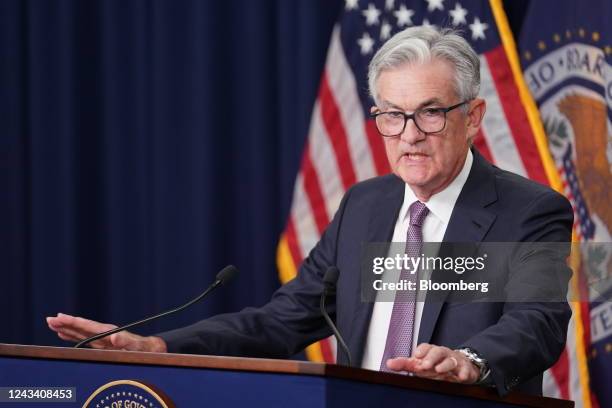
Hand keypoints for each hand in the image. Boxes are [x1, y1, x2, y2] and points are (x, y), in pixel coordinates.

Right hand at [46, 313, 166, 352]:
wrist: (149, 348)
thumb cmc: (142, 348)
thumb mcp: (135, 345)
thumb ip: (125, 341)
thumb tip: (114, 336)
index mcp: (108, 332)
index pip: (87, 325)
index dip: (73, 322)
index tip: (60, 317)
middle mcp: (103, 333)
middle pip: (80, 327)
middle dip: (65, 323)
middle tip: (49, 319)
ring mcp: (101, 338)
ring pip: (80, 331)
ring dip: (66, 328)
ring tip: (52, 324)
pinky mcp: (101, 343)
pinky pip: (83, 338)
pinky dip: (72, 335)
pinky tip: (63, 334)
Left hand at [385, 343, 479, 382]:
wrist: (460, 366)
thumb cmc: (437, 364)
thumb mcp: (420, 364)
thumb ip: (404, 364)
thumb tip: (389, 363)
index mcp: (431, 352)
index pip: (426, 347)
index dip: (421, 350)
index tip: (416, 356)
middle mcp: (442, 354)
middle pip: (437, 351)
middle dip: (431, 358)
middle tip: (425, 366)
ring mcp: (454, 361)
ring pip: (450, 360)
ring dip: (445, 365)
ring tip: (439, 370)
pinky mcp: (465, 369)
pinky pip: (466, 370)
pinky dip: (464, 373)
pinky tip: (461, 377)